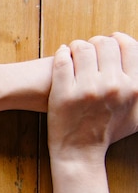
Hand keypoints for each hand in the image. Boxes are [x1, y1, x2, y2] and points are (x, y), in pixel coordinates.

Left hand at [47, 33, 137, 162]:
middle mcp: (111, 86)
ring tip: (74, 50)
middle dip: (96, 42)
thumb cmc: (108, 133)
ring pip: (82, 48)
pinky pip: (62, 60)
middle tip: (89, 48)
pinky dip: (63, 53)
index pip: (128, 47)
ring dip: (78, 46)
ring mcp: (86, 89)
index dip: (117, 40)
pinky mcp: (63, 92)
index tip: (110, 41)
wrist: (79, 152)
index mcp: (132, 88)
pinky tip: (63, 54)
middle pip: (104, 44)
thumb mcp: (136, 115)